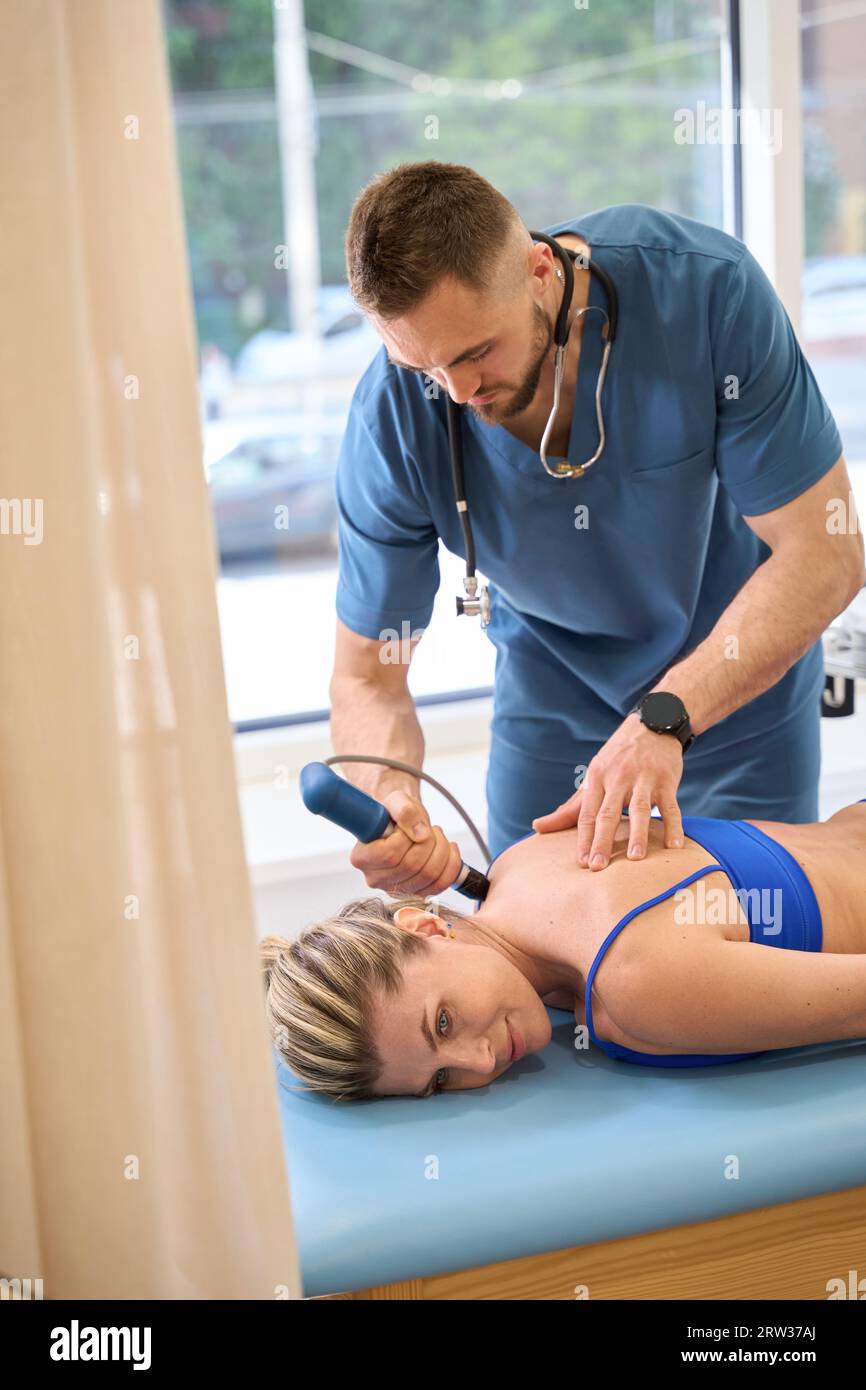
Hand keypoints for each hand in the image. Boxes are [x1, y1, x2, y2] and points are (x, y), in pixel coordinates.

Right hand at [349, 787, 463, 897]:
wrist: (402, 823)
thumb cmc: (395, 814)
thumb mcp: (396, 800)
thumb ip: (404, 811)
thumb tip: (420, 833)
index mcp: (362, 857)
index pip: (389, 854)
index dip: (406, 837)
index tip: (409, 824)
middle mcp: (375, 878)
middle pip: (412, 866)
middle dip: (429, 842)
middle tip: (429, 829)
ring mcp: (396, 889)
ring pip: (429, 875)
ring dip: (442, 851)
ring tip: (436, 836)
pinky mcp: (415, 893)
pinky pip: (440, 884)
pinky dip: (451, 865)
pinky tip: (449, 849)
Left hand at [530, 713, 684, 869]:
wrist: (653, 724)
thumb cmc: (618, 758)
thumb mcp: (593, 777)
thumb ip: (570, 808)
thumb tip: (537, 827)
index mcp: (597, 778)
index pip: (586, 813)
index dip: (583, 839)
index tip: (581, 862)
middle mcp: (618, 778)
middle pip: (608, 813)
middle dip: (602, 840)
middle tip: (597, 867)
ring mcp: (644, 779)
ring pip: (639, 809)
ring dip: (638, 834)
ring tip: (635, 858)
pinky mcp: (667, 781)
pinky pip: (671, 806)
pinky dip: (674, 826)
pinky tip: (674, 846)